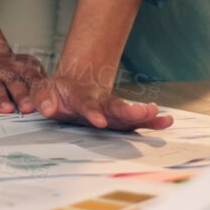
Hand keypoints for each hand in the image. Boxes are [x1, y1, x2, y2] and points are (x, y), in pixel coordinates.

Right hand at [0, 49, 48, 113]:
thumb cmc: (12, 70)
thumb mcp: (29, 70)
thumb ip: (41, 84)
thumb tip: (58, 101)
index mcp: (22, 69)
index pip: (32, 77)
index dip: (37, 88)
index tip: (43, 101)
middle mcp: (6, 72)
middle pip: (14, 82)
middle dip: (21, 95)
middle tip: (27, 107)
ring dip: (1, 98)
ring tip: (6, 108)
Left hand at [32, 73, 172, 131]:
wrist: (70, 87)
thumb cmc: (56, 92)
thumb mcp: (43, 91)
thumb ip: (42, 98)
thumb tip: (48, 108)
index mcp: (80, 95)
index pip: (86, 104)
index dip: (93, 111)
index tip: (100, 121)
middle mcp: (100, 101)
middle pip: (115, 106)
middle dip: (129, 111)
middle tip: (144, 112)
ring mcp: (111, 110)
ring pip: (128, 113)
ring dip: (144, 116)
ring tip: (163, 118)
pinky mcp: (118, 118)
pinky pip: (135, 121)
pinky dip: (151, 122)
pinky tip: (166, 122)